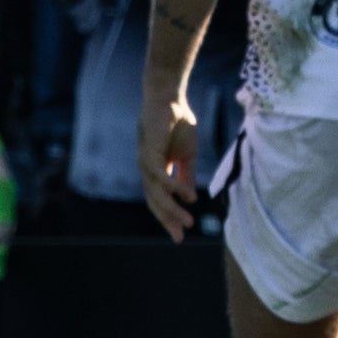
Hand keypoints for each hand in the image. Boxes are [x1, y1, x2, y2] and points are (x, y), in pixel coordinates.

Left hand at [137, 88, 201, 239]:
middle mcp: (148, 171)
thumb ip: (186, 176)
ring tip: (189, 221)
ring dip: (172, 210)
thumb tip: (190, 198)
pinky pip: (160, 177)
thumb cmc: (178, 123)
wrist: (170, 99)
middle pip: (155, 203)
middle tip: (180, 238)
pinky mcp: (149, 154)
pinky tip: (187, 196)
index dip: (171, 217)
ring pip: (156, 194)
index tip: (182, 233)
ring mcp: (146, 163)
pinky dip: (174, 188)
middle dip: (168, 221)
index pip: (161, 200)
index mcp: (156, 172)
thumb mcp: (187, 155)